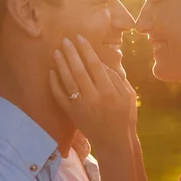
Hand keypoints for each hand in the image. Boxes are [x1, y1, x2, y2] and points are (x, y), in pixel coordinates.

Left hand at [49, 35, 136, 150]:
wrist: (114, 142)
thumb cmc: (124, 116)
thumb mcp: (128, 95)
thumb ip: (116, 77)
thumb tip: (100, 61)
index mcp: (110, 92)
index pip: (95, 65)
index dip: (86, 50)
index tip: (80, 38)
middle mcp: (94, 98)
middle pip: (79, 71)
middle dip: (71, 53)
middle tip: (65, 40)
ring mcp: (81, 106)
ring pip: (68, 81)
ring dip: (61, 65)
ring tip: (56, 51)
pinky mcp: (72, 114)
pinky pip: (60, 97)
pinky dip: (54, 84)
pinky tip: (51, 72)